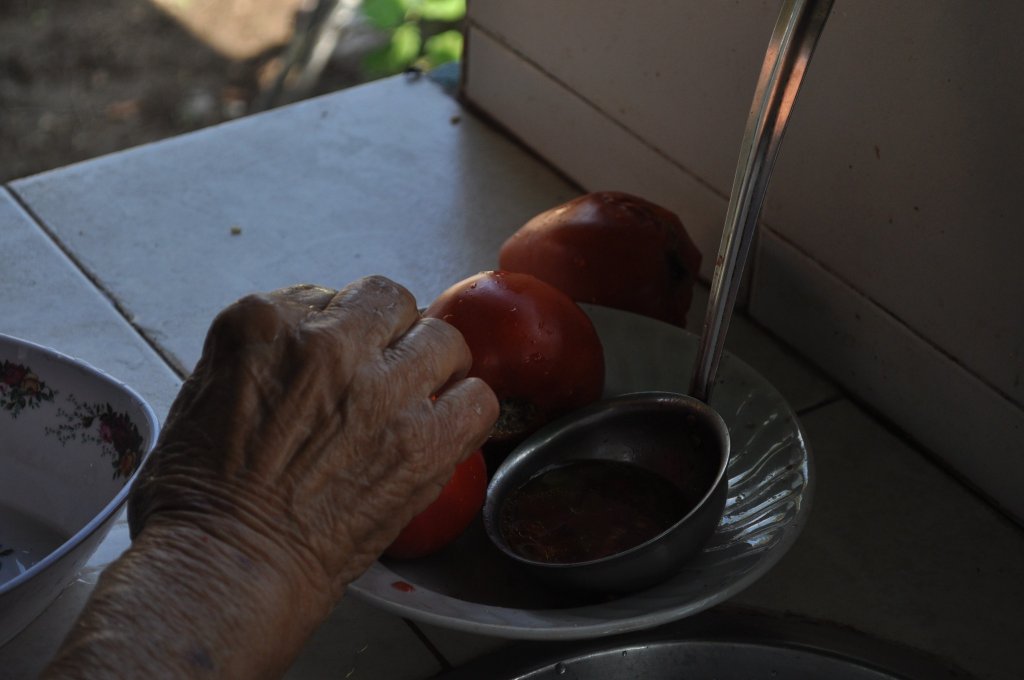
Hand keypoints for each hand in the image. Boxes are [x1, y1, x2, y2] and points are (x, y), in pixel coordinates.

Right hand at [127, 276, 498, 597]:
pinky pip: (478, 400)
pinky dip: (468, 408)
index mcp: (265, 326)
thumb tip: (308, 350)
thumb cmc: (197, 497)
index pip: (327, 296)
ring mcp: (380, 392)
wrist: (222, 570)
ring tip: (422, 394)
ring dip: (434, 364)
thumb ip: (261, 356)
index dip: (338, 327)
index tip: (340, 357)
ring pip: (444, 339)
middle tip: (385, 368)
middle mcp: (328, 345)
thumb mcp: (202, 391)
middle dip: (390, 331)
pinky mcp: (421, 444)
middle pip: (390, 302)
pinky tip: (448, 424)